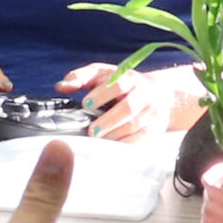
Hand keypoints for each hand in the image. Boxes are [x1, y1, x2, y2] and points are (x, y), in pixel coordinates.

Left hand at [58, 63, 204, 139]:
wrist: (160, 94)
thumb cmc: (123, 84)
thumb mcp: (102, 74)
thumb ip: (80, 78)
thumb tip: (61, 86)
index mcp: (128, 79)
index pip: (118, 85)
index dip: (102, 94)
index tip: (86, 104)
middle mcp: (142, 95)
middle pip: (128, 108)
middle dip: (108, 120)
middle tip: (91, 131)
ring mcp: (150, 113)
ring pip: (133, 126)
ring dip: (112, 135)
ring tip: (96, 141)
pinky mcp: (154, 129)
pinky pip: (140, 140)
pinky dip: (123, 145)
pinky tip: (109, 148)